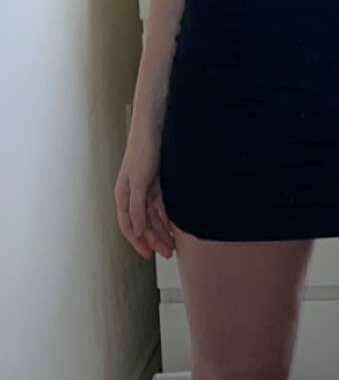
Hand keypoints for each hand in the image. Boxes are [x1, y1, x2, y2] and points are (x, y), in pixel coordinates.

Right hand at [115, 126, 175, 261]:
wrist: (155, 123)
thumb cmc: (143, 148)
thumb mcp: (140, 180)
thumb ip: (137, 206)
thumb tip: (137, 230)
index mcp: (123, 194)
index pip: (129, 225)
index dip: (138, 242)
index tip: (149, 256)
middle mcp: (132, 193)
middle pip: (142, 223)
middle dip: (154, 240)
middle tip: (168, 254)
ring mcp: (145, 187)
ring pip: (152, 216)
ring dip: (161, 231)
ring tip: (173, 244)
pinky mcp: (156, 181)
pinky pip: (160, 205)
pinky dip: (166, 217)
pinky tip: (174, 226)